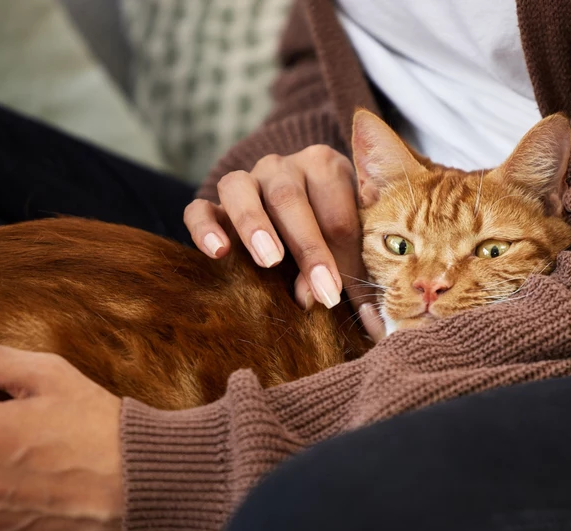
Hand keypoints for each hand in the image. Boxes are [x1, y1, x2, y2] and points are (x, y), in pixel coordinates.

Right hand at [183, 144, 385, 341]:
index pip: (334, 210)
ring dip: (254, 224)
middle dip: (307, 247)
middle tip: (319, 289)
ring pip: (239, 188)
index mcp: (326, 168)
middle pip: (289, 197)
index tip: (337, 292)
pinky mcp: (213, 203)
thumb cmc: (329, 233)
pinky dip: (205, 228)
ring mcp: (246, 180)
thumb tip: (371, 323)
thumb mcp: (347, 246)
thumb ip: (355, 274)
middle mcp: (283, 167)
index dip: (339, 254)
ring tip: (269, 260)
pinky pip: (199, 208)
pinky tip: (218, 252)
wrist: (288, 216)